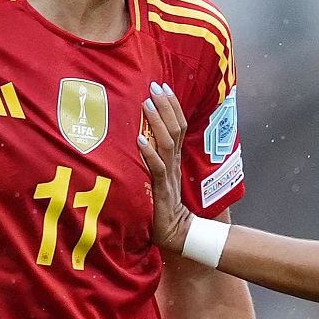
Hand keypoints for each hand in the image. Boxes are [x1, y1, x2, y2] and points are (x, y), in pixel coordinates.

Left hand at [138, 82, 194, 253]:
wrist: (177, 233)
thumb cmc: (164, 206)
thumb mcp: (160, 177)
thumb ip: (155, 159)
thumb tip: (141, 138)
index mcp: (175, 159)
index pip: (178, 125)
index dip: (172, 105)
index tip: (162, 85)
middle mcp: (174, 163)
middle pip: (175, 128)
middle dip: (166, 105)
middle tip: (155, 85)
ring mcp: (169, 176)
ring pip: (167, 143)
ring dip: (157, 122)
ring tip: (146, 104)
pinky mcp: (162, 190)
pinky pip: (157, 168)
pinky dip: (149, 153)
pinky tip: (140, 140)